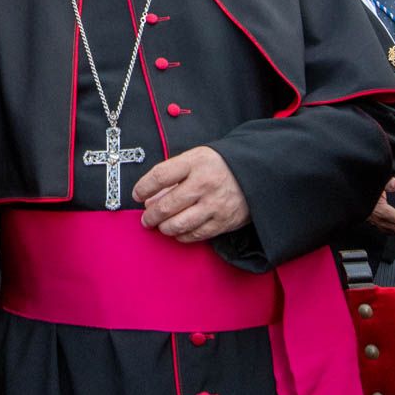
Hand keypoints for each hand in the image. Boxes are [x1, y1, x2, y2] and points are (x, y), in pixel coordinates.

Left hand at [132, 146, 249, 242]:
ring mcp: (215, 205)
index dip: (143, 187)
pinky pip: (195, 235)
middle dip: (151, 215)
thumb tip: (149, 199)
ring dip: (164, 227)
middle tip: (146, 218)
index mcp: (196, 163)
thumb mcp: (196, 160)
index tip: (137, 194)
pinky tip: (178, 230)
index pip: (160, 176)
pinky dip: (182, 235)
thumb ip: (173, 176)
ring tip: (161, 225)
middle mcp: (205, 184)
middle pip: (167, 205)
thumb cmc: (220, 166)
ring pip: (178, 224)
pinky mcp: (223, 222)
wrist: (257, 173)